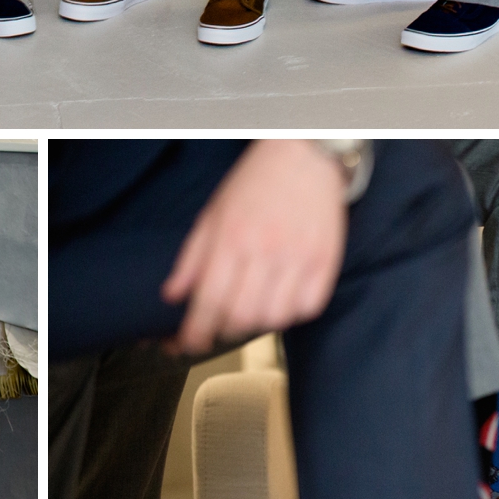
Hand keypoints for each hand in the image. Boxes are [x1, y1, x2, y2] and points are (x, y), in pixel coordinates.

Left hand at [160, 139, 350, 355]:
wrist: (306, 155)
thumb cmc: (255, 182)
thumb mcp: (212, 213)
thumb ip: (191, 258)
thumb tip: (172, 296)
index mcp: (232, 237)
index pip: (209, 300)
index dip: (195, 331)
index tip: (187, 343)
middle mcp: (266, 249)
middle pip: (241, 316)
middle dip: (224, 330)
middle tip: (219, 325)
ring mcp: (299, 257)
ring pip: (275, 318)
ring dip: (259, 324)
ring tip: (252, 308)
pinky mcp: (326, 262)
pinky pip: (307, 308)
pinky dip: (292, 313)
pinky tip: (282, 298)